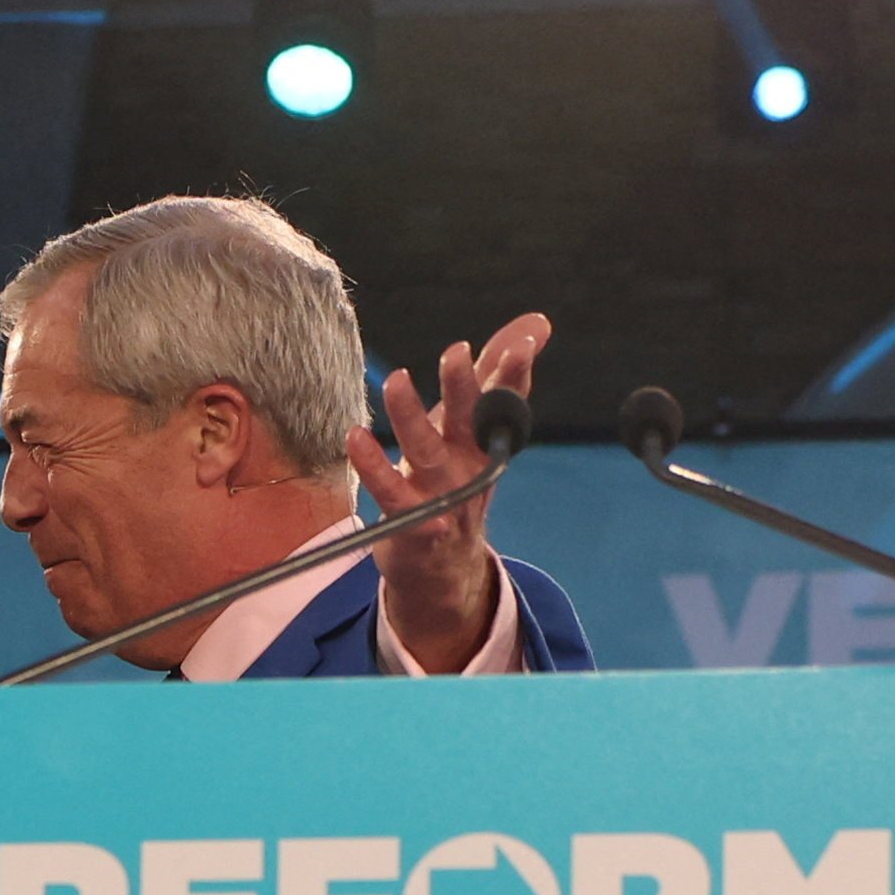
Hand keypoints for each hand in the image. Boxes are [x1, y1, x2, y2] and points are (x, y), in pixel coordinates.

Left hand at [346, 313, 548, 671]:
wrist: (442, 572)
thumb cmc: (453, 485)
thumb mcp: (474, 430)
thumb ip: (497, 374)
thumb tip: (538, 322)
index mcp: (486, 441)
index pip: (505, 402)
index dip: (514, 374)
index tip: (523, 342)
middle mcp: (469, 466)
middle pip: (470, 422)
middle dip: (464, 388)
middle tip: (456, 353)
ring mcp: (442, 498)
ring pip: (427, 453)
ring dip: (412, 418)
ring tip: (397, 380)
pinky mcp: (412, 524)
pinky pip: (391, 494)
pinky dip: (374, 467)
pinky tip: (356, 437)